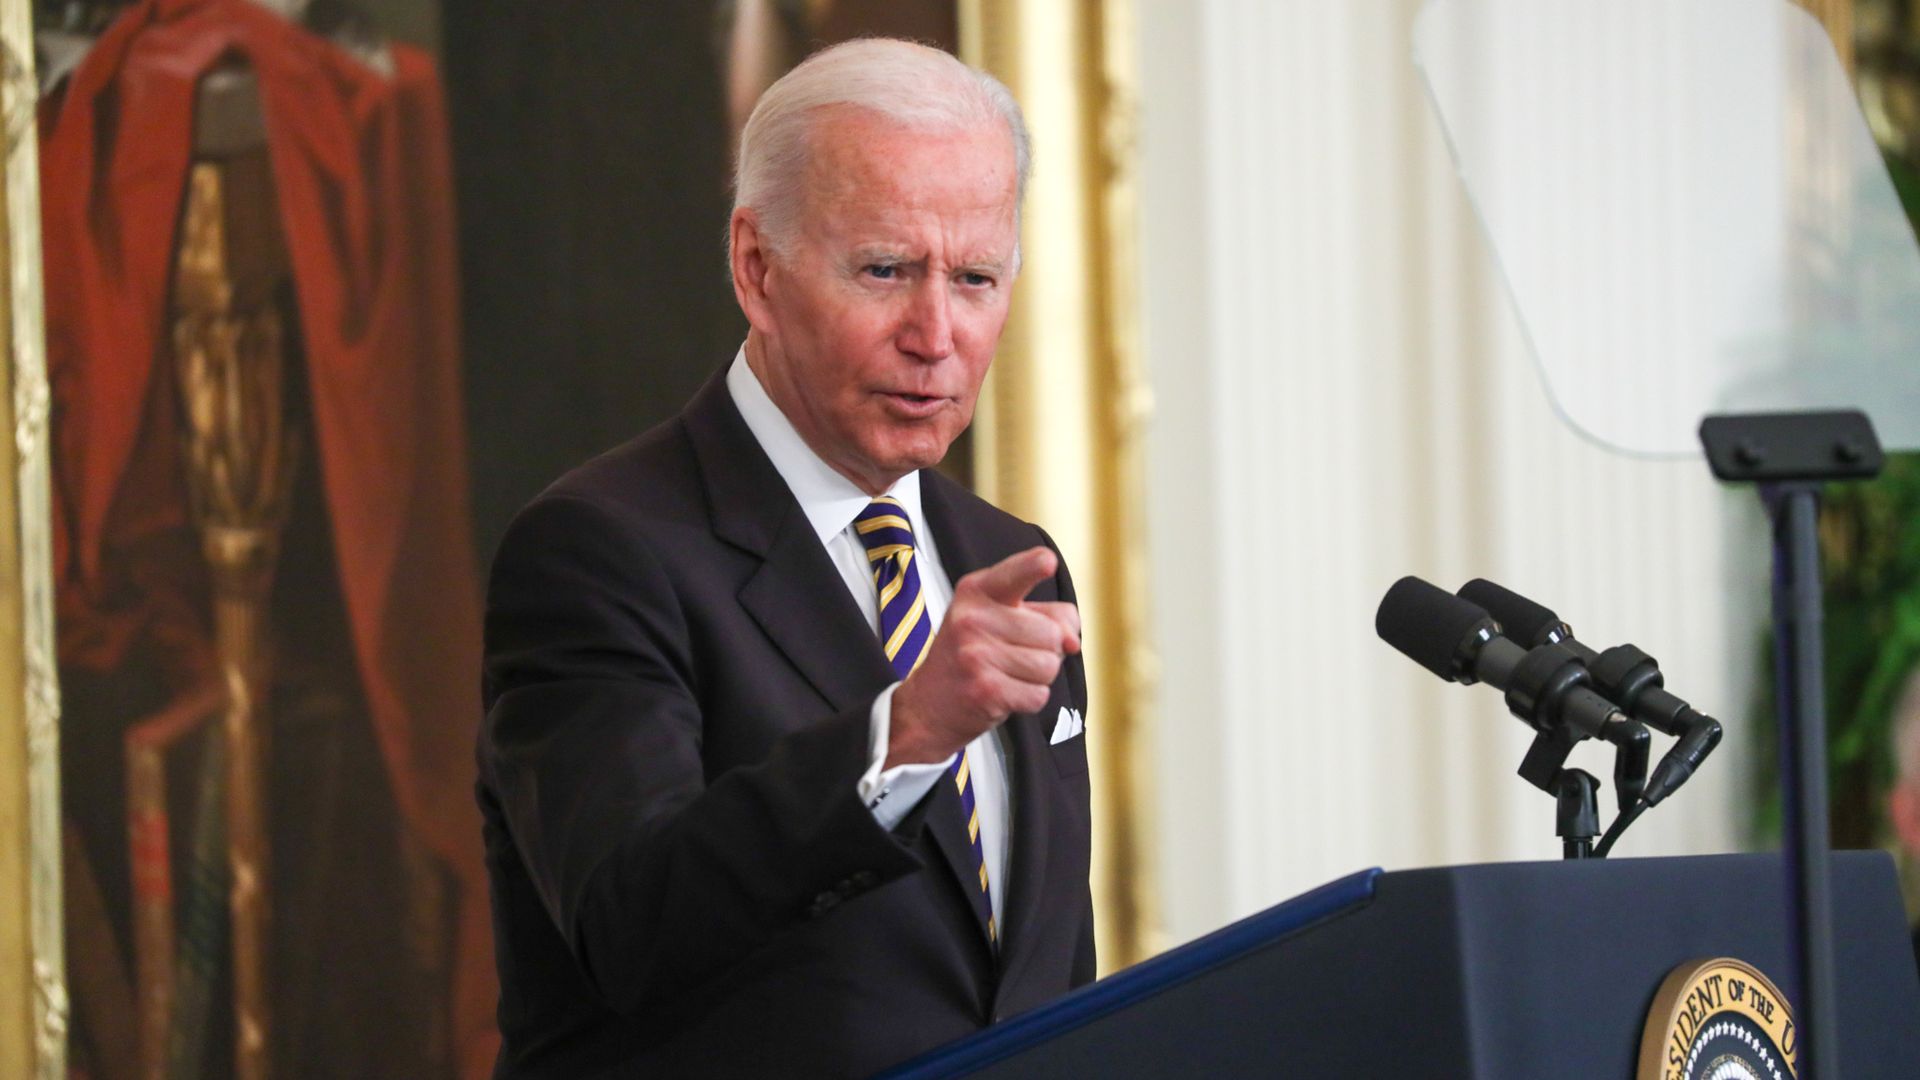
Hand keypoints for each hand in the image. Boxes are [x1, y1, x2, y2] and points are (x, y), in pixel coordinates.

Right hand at [887, 546, 1080, 767]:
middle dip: (1046, 650)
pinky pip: (1039, 694)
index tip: (1048, 562)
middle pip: (1052, 632)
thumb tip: (1072, 642)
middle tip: (1014, 655)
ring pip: (1049, 666)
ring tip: (1008, 674)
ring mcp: (976, 655)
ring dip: (1038, 677)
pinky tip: (1005, 693)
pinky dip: (1029, 699)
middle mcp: (972, 618)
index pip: (1016, 573)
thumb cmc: (972, 655)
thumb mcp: (999, 619)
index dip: (1036, 566)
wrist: (930, 704)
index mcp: (976, 591)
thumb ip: (1045, 617)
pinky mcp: (985, 690)